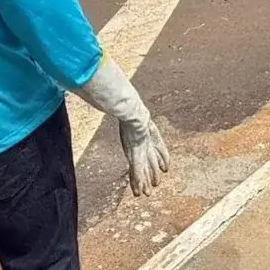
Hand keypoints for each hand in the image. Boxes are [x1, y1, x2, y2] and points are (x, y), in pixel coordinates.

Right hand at [77, 56, 172, 197]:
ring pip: (144, 165)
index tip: (164, 161)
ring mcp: (141, 144)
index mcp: (143, 122)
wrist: (128, 104)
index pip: (154, 139)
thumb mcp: (120, 95)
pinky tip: (141, 190)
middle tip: (158, 180)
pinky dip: (138, 180)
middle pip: (150, 155)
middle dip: (153, 168)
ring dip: (146, 178)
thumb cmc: (122, 96)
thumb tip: (105, 78)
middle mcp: (144, 135)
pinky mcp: (135, 151)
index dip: (159, 150)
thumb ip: (113, 89)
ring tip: (150, 190)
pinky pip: (136, 169)